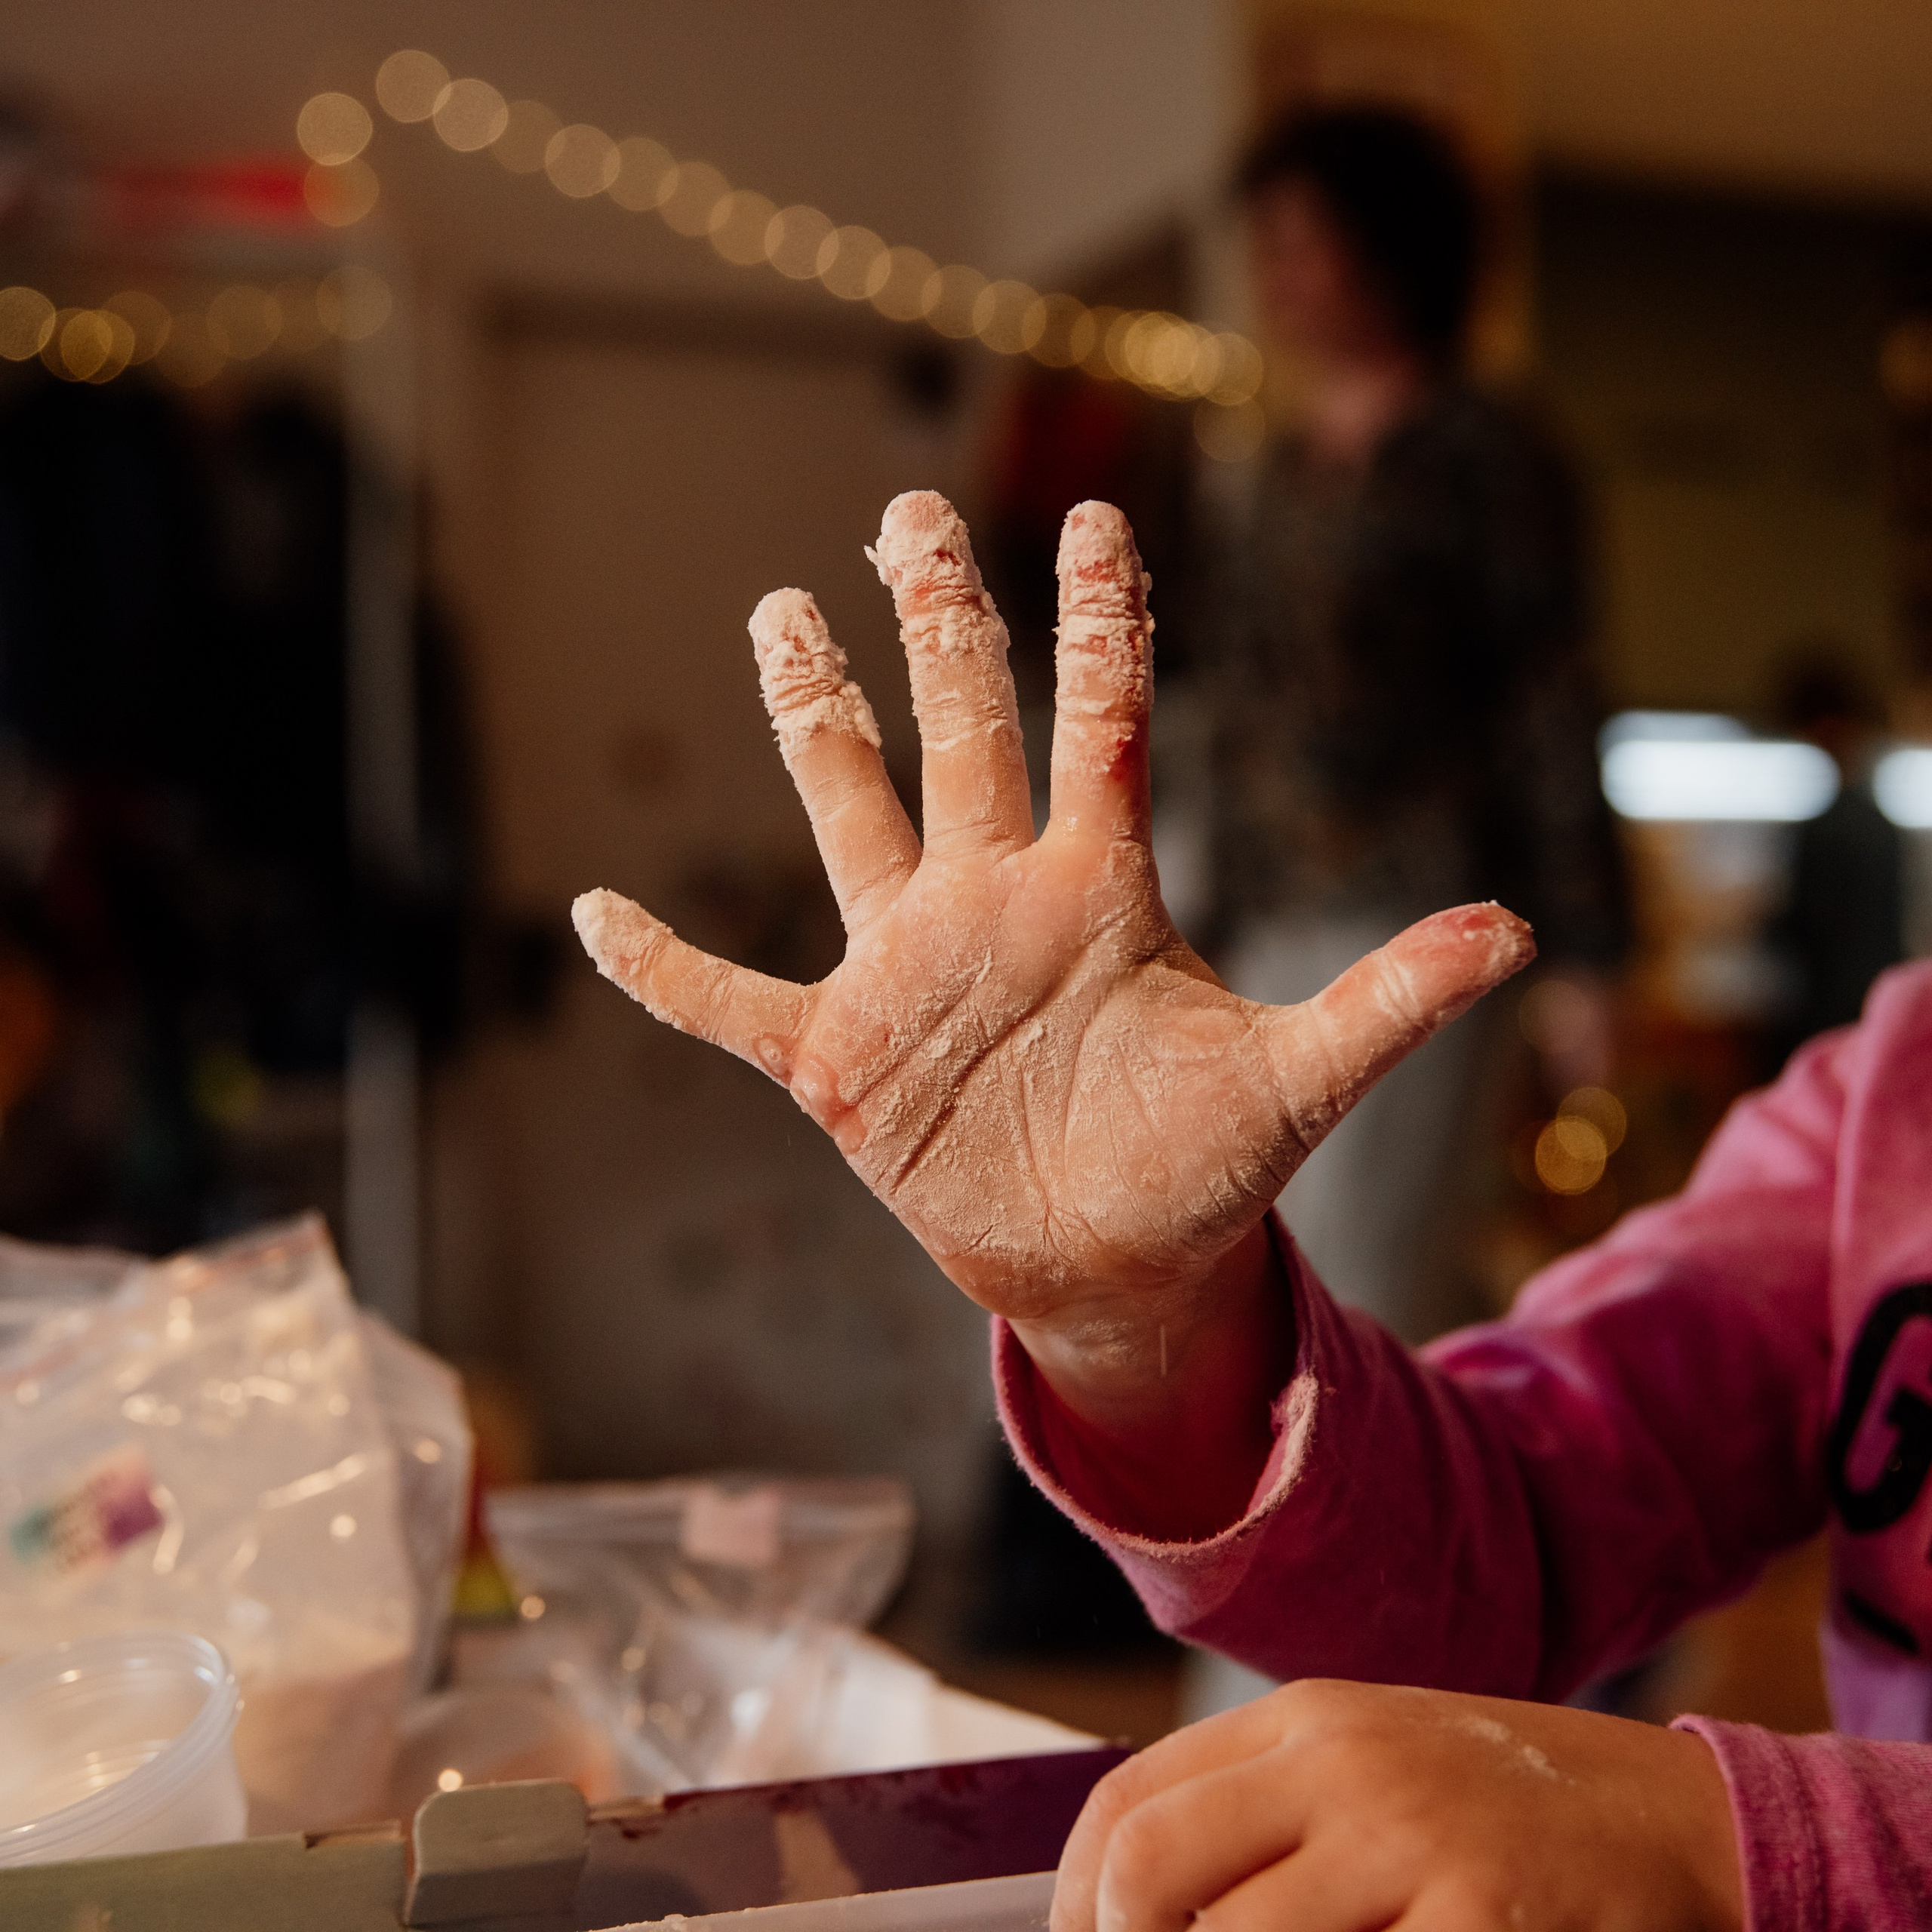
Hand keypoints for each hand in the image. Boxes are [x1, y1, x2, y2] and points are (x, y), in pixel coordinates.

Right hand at [573, 493, 1529, 1405]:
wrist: (1118, 1263)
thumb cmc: (1203, 1163)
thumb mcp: (1299, 1078)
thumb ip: (1390, 999)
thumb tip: (1521, 932)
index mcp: (1098, 887)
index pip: (1099, 721)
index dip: (1101, 621)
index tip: (1099, 516)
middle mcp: (992, 900)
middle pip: (960, 730)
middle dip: (936, 622)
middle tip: (906, 513)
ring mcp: (905, 971)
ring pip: (847, 817)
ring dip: (813, 725)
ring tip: (777, 615)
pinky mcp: (837, 1061)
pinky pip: (728, 1004)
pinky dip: (666, 969)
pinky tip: (596, 913)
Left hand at [1055, 1678, 1743, 1931]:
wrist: (1676, 1820)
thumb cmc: (1503, 1810)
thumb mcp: (1372, 1773)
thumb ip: (1265, 1818)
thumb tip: (1133, 1903)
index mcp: (1306, 1721)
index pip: (1126, 1801)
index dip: (1073, 1900)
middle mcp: (1344, 1766)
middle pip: (1151, 1869)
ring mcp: (1412, 1841)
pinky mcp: (1480, 1922)